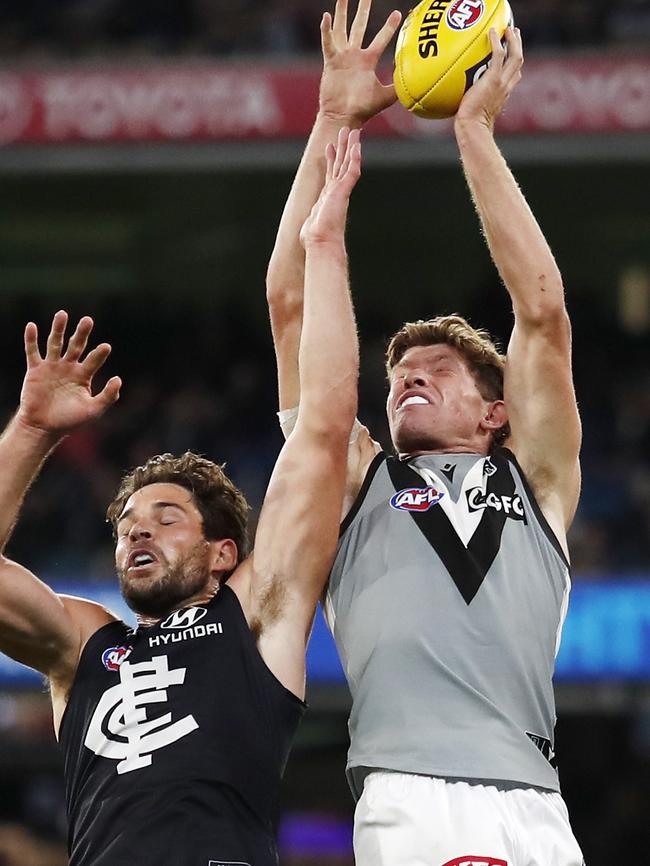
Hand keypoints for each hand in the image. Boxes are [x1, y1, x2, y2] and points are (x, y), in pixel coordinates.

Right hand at [17, 311, 120, 439]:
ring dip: (58, 329)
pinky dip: (31, 339)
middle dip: (81, 333)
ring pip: (55, 343)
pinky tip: (32, 326)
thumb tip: (119, 379)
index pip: (93, 360)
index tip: (106, 347)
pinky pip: (32, 352)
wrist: (43, 428)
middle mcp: (68, 367)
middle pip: (76, 345)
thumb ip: (108, 396)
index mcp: (83, 375)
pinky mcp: (35, 370)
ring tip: (63, 314)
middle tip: (88, 320)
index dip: (99, 354)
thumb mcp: (94, 410)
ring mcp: (52, 367)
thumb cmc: (70, 421)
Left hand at [300, 127, 361, 246]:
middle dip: (343, 148)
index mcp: (328, 197)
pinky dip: (355, 159)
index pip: (331, 174)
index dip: (331, 159)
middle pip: (341, 165)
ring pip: (348, 164)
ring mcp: (341, 191)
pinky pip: (351, 172)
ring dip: (350, 147)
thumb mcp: (309, 226)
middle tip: (346, 132)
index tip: (329, 146)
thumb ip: (309, 224)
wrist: (321, 243)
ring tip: (353, 131)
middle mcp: (336, 192)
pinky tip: (357, 147)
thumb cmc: (315, 239)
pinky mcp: (343, 192)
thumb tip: (303, 235)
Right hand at [319, 0, 401, 123]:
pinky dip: (326, 31)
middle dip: (363, 9)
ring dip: (342, 12)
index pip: (380, 39)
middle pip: (359, 26)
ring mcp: (342, 57)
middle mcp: (354, 55)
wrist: (344, 117)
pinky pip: (328, 43)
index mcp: (367, 61)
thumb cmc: (363, 109)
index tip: (397, 13)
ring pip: (342, 29)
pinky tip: (326, 17)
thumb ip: (397, 88)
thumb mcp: (385, 97)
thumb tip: (415, 83)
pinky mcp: (331, 62)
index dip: (389, 27)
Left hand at [455, 26, 522, 129]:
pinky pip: (499, 55)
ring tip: (509, 28)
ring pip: (515, 56)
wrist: (473, 127)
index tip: (512, 53)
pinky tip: (492, 32)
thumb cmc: (470, 125)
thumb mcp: (476, 111)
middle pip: (518, 62)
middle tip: (514, 33)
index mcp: (503, 94)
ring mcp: (502, 82)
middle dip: (519, 46)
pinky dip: (497, 41)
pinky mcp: (494, 79)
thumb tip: (462, 104)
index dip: (515, 64)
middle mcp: (506, 87)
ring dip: (514, 40)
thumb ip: (474, 103)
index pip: (514, 76)